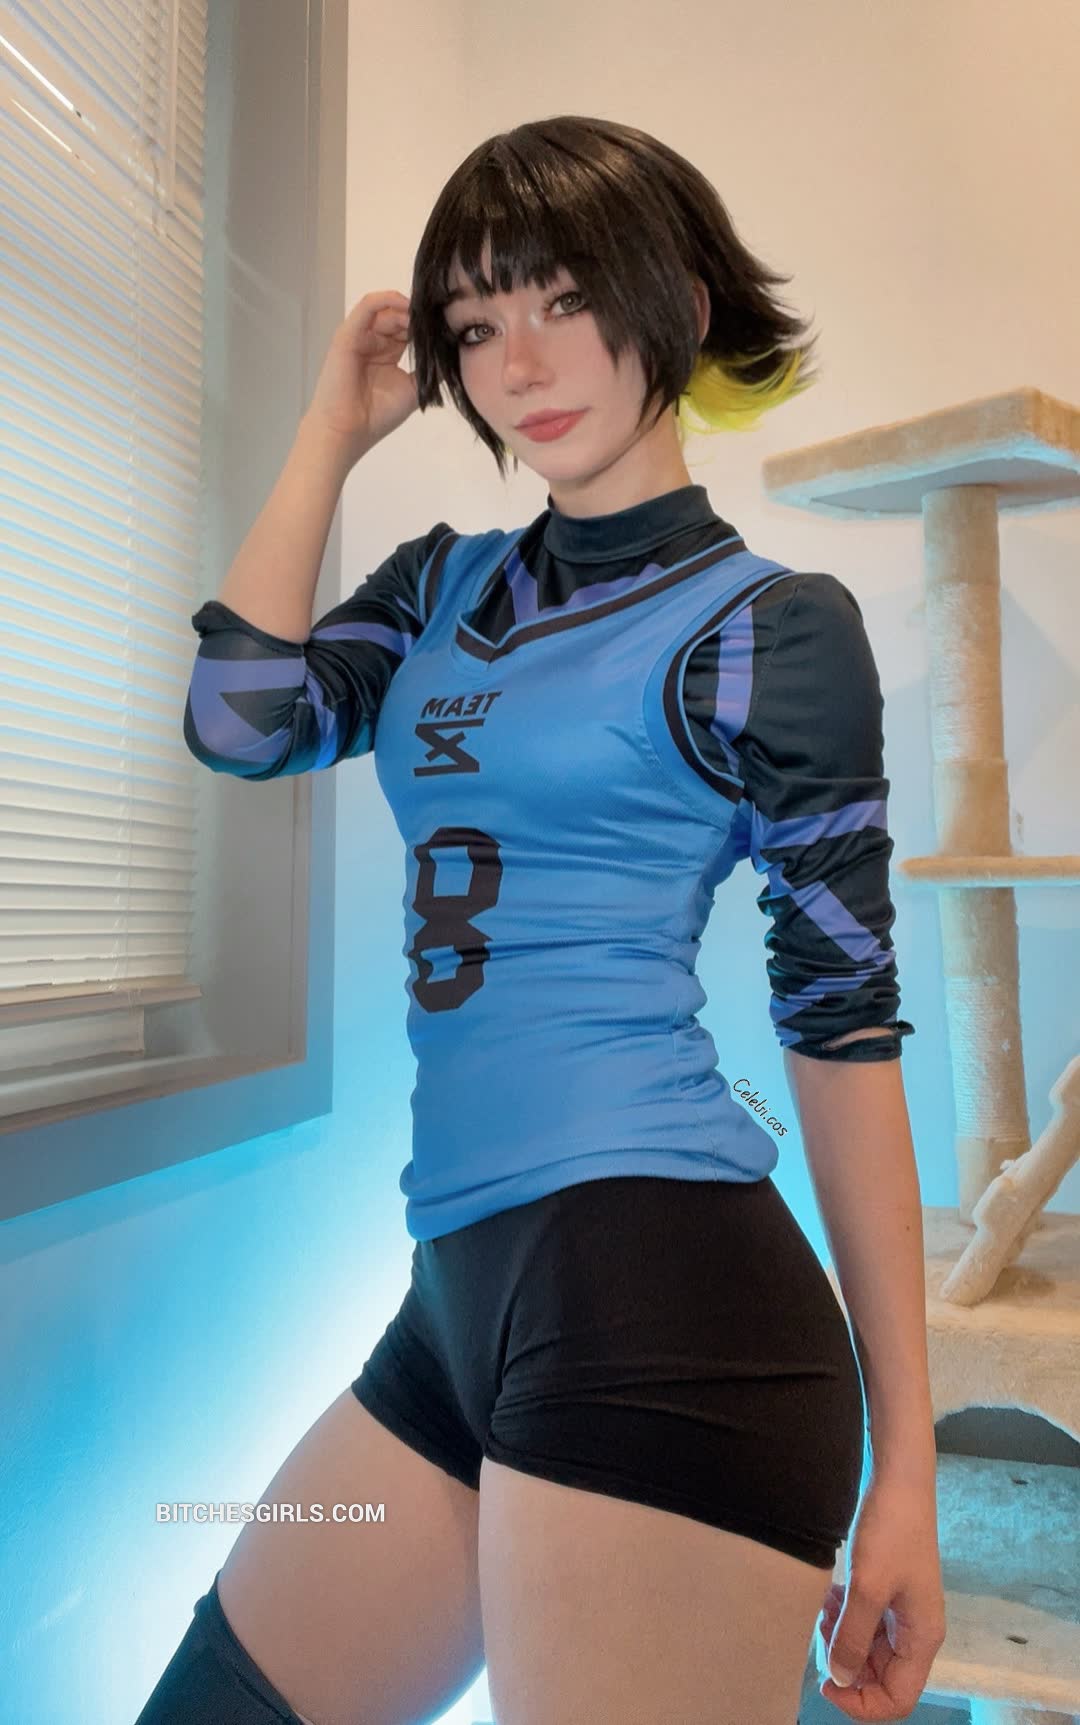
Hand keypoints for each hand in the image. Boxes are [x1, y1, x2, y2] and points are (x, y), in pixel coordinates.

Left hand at [818, 1473, 946, 1719]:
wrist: (899, 1480)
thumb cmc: (889, 1532)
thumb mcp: (867, 1587)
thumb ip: (852, 1638)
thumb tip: (839, 1680)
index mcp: (922, 1639)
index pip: (897, 1699)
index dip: (861, 1704)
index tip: (826, 1682)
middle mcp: (916, 1633)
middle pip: (879, 1677)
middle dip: (845, 1662)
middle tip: (822, 1630)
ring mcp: (902, 1612)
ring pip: (867, 1650)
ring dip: (841, 1637)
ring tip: (824, 1608)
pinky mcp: (888, 1592)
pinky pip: (864, 1623)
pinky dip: (844, 1616)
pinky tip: (831, 1595)